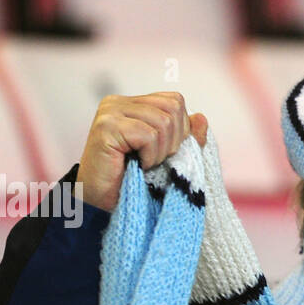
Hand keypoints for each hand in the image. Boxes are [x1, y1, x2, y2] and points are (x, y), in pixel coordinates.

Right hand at [75, 92, 208, 211]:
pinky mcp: (106, 127)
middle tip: (154, 160)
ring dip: (160, 152)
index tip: (164, 151)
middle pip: (172, 108)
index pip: (175, 101)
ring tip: (144, 163)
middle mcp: (118, 102)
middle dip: (173, 141)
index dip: (181, 130)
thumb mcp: (166, 155)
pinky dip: (150, 156)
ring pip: (163, 121)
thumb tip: (202, 118)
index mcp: (132, 103)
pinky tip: (137, 165)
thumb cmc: (132, 179)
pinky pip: (148, 135)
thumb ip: (185, 136)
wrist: (101, 203)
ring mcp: (110, 112)